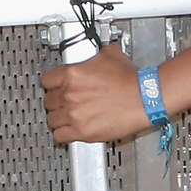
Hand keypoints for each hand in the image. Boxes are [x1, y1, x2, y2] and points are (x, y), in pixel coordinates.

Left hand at [38, 43, 153, 144]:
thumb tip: (92, 56)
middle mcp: (70, 94)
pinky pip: (60, 136)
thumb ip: (93, 56)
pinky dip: (62, 135)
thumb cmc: (130, 79)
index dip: (52, 84)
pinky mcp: (83, 132)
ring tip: (65, 117)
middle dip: (55, 102)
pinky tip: (68, 131)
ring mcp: (75, 114)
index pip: (47, 81)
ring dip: (58, 118)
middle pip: (48, 101)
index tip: (55, 88)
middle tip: (63, 102)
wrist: (144, 98)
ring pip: (51, 120)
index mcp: (72, 74)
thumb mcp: (109, 54)